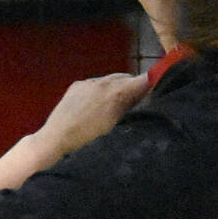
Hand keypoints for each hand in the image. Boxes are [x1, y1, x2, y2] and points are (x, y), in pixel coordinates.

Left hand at [30, 72, 150, 159]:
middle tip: (141, 102)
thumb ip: (132, 108)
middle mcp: (103, 83)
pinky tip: (101, 104)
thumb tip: (145, 97)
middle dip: (135, 87)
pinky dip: (103, 90)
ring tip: (120, 105)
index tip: (161, 88)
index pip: (143, 79)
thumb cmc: (90, 140)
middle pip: (127, 78)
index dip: (154, 82)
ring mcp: (88, 82)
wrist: (56, 140)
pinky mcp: (76, 85)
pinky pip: (96, 83)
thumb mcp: (118, 127)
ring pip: (111, 80)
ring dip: (119, 88)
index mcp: (116, 93)